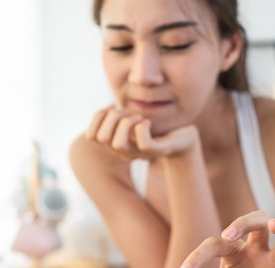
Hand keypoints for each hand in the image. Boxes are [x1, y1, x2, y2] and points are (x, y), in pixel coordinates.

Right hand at [85, 105, 200, 160]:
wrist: (183, 139)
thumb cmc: (156, 126)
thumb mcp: (133, 119)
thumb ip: (119, 116)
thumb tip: (107, 108)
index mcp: (116, 144)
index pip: (91, 135)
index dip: (99, 118)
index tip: (115, 108)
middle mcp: (125, 152)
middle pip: (101, 138)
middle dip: (113, 117)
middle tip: (130, 112)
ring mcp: (141, 154)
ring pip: (117, 144)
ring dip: (126, 122)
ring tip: (139, 117)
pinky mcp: (158, 151)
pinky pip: (143, 143)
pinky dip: (142, 128)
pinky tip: (147, 123)